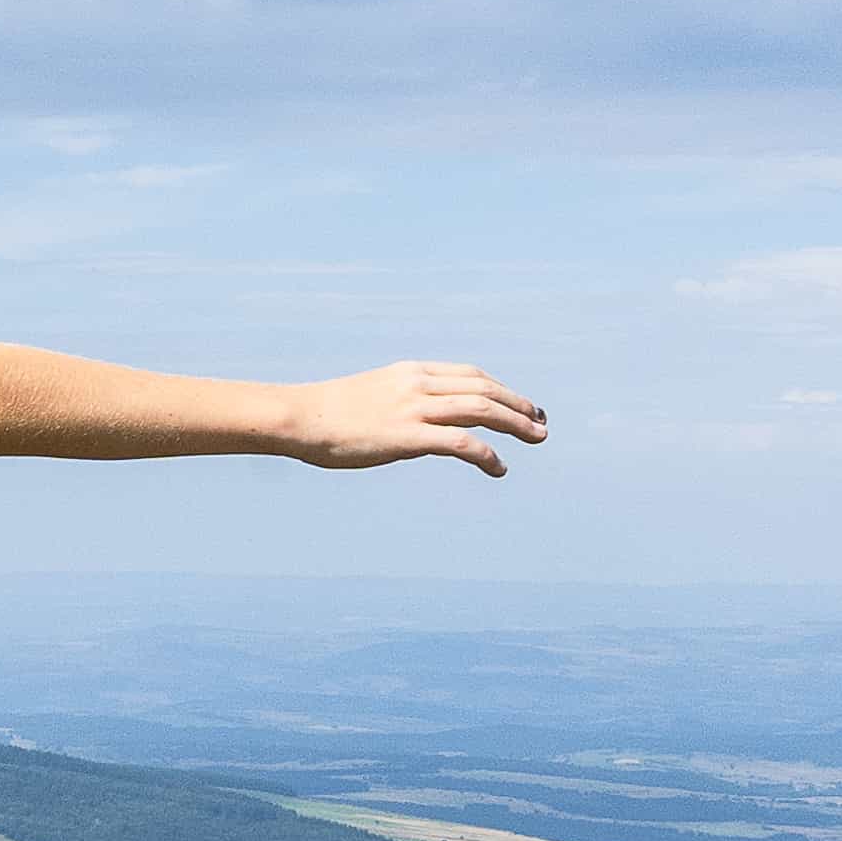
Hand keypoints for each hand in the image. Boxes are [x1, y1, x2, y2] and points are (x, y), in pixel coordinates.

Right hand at [284, 360, 549, 475]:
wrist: (300, 417)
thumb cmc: (329, 413)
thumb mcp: (372, 395)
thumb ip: (401, 403)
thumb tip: (419, 426)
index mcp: (411, 372)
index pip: (469, 374)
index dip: (501, 389)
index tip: (519, 404)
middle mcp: (418, 384)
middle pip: (484, 388)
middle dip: (518, 405)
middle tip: (542, 423)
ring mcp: (414, 408)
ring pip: (481, 409)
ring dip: (515, 423)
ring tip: (537, 438)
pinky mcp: (407, 435)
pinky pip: (461, 442)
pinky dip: (487, 454)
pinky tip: (499, 468)